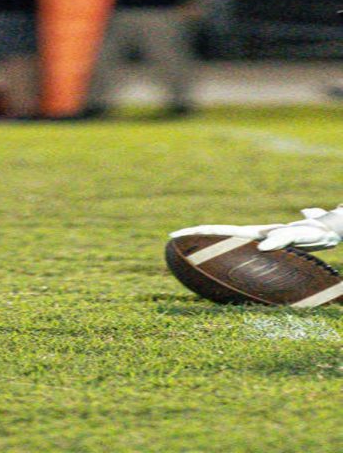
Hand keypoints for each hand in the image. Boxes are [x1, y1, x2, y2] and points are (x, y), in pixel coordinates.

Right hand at [170, 208, 342, 251]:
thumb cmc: (311, 233)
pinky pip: (236, 253)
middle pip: (215, 234)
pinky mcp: (262, 248)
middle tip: (172, 240)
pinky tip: (220, 264)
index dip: (195, 232)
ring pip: (224, 243)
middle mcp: (250, 235)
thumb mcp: (297, 235)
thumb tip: (263, 246)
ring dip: (206, 245)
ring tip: (188, 251)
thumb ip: (282, 238)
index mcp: (252, 232)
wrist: (323, 230)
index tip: (175, 234)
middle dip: (193, 236)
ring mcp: (255, 241)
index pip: (218, 230)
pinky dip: (222, 256)